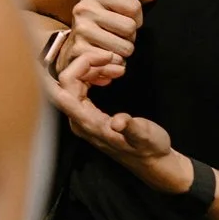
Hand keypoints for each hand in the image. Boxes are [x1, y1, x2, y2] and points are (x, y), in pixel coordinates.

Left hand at [48, 51, 176, 180]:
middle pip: (68, 82)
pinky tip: (110, 76)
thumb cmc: (150, 149)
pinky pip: (81, 88)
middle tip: (115, 60)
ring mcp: (81, 117)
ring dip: (93, 69)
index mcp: (87, 123)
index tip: (104, 57)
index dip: (78, 66)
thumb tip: (119, 122)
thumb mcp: (146, 137)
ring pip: (74, 83)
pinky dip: (94, 77)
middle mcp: (78, 119)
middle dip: (89, 65)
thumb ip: (131, 129)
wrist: (153, 162)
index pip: (65, 88)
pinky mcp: (88, 114)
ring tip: (118, 67)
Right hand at [66, 0, 154, 71]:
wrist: (72, 44)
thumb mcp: (114, 4)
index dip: (137, 18)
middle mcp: (84, 9)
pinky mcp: (79, 50)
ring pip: (125, 47)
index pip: (135, 7)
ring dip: (123, 51)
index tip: (125, 21)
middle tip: (118, 36)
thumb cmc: (99, 23)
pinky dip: (115, 63)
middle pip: (130, 27)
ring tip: (112, 46)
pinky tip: (106, 57)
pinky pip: (114, 61)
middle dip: (130, 36)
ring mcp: (80, 30)